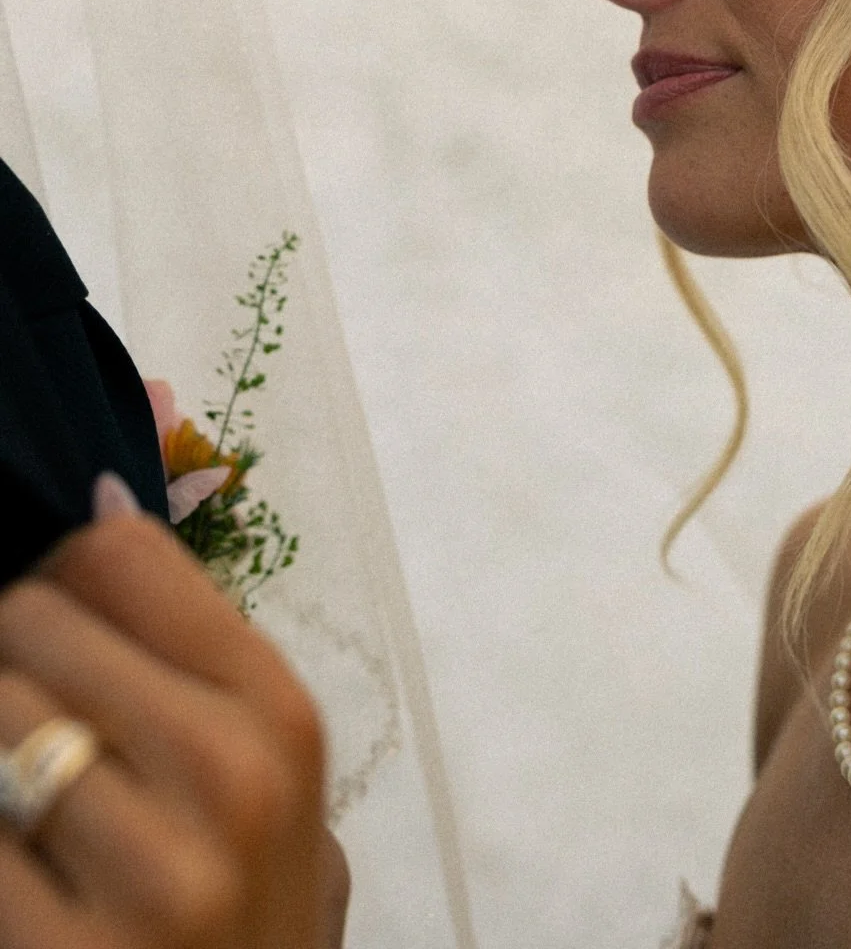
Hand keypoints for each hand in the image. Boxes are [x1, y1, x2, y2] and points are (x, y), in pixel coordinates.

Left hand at [0, 509, 336, 947]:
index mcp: (278, 713)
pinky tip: (13, 857)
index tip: (45, 621)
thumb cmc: (245, 917)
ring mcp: (150, 874)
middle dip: (6, 655)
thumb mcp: (262, 776)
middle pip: (36, 618)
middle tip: (20, 717)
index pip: (123, 556)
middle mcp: (228, 776)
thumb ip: (193, 641)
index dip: (56, 570)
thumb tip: (101, 490)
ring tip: (17, 785)